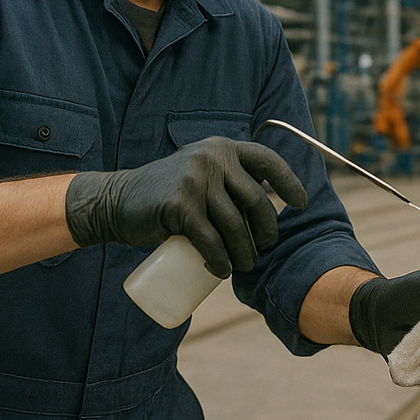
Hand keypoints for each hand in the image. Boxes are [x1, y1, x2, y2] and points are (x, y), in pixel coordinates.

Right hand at [65, 137, 306, 276]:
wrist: (118, 201)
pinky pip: (210, 240)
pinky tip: (222, 271)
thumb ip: (227, 177)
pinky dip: (220, 261)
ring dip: (245, 254)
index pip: (267, 160)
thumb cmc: (166, 195)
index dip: (289, 182)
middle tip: (261, 251)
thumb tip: (269, 208)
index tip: (301, 205)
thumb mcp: (200, 173)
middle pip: (256, 201)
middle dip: (266, 232)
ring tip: (243, 266)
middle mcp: (212, 157)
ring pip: (235, 226)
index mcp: (222, 148)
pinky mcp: (179, 205)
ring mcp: (195, 179)